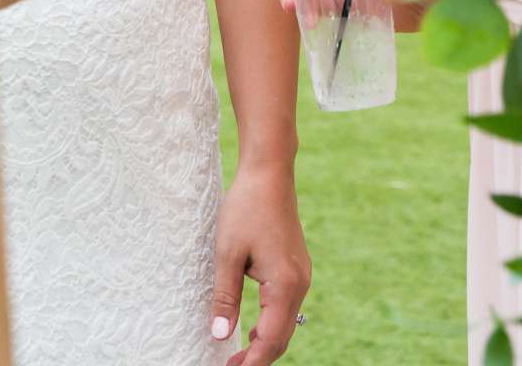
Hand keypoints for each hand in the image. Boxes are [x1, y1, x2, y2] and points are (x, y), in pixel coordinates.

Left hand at [211, 164, 309, 365]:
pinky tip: (252, 328)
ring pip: (285, 323)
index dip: (251, 362)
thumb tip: (219, 335)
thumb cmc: (246, 209)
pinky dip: (271, 324)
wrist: (269, 175)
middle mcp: (299, 284)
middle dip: (259, 357)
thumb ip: (224, 298)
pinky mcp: (296, 269)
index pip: (270, 339)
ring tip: (239, 355)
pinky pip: (286, 307)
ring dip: (265, 342)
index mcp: (284, 285)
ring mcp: (301, 276)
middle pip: (281, 337)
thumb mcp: (227, 254)